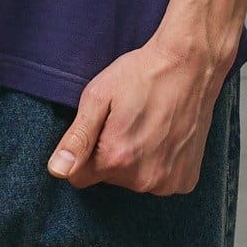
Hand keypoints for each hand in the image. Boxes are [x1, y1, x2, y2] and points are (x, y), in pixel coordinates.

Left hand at [46, 36, 224, 194]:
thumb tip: (56, 171)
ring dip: (138, 160)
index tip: (101, 128)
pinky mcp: (186, 180)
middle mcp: (143, 180)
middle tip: (128, 120)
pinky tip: (166, 135)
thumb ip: (76, 138)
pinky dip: (161, 163)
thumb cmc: (142, 74)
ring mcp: (168, 183)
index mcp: (116, 160)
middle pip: (110, 178)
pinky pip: (161, 180)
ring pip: (136, 180)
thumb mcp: (99, 96)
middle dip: (112, 154)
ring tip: (149, 124)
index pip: (80, 177)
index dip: (85, 152)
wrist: (190, 64)